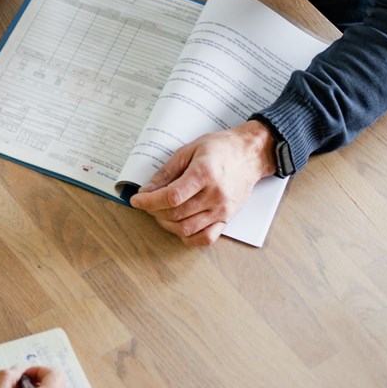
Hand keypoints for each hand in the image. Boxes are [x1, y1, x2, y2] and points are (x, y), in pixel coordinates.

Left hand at [129, 120, 276, 246]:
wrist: (250, 154)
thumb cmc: (221, 149)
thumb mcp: (189, 150)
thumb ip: (166, 172)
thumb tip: (147, 189)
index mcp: (204, 174)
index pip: (171, 197)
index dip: (149, 201)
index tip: (137, 200)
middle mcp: (214, 195)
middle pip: (176, 214)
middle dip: (154, 211)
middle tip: (147, 203)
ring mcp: (222, 210)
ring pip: (186, 229)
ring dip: (166, 224)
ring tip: (160, 212)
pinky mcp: (227, 219)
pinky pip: (206, 238)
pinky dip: (188, 237)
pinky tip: (179, 226)